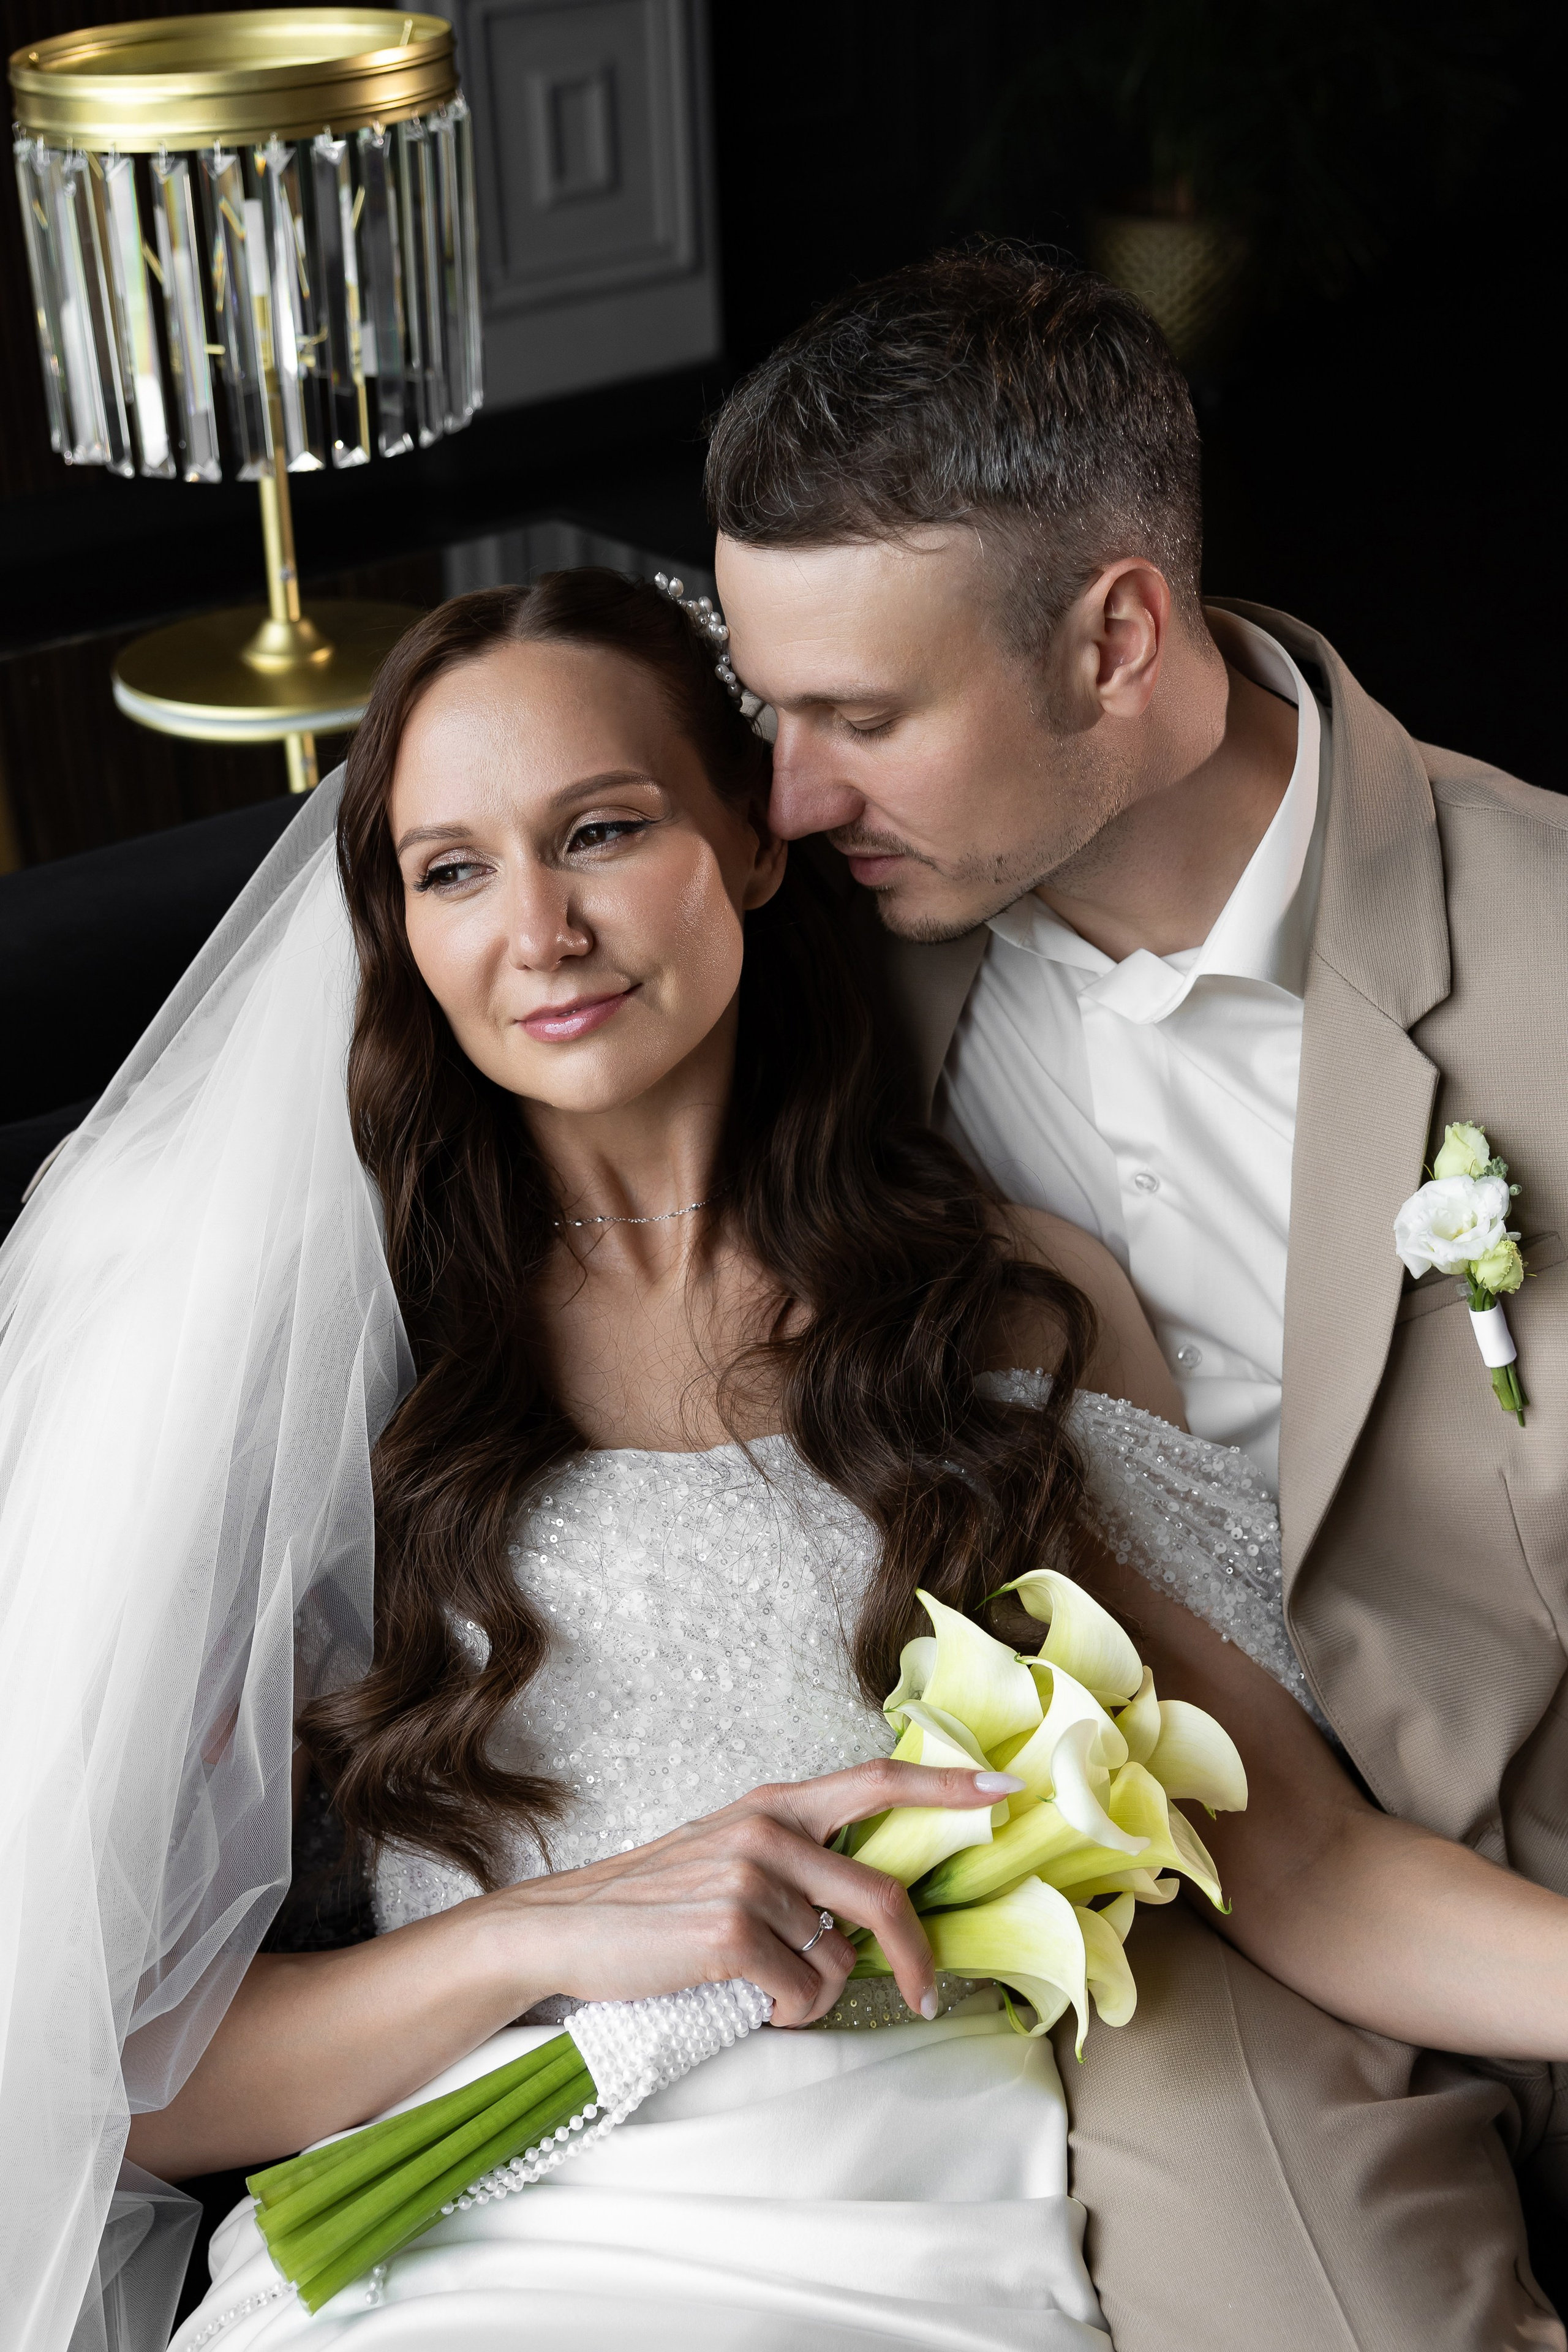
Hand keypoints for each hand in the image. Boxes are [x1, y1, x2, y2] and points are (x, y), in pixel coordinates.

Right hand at [487, 1759, 1022, 2027]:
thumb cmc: (655, 1903)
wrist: (565, 1929)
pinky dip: (785, 2013)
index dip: (946, 1784)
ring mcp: (750, 1878)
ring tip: (758, 1986)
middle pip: (881, 1897)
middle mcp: (769, 1830)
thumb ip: (798, 1863)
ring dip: (810, 1991)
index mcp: (775, 1805)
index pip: (877, 1780)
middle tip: (925, 1994)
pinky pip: (803, 1994)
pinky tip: (744, 2000)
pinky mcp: (731, 1931)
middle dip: (916, 1957)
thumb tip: (864, 1917)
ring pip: (837, 1961)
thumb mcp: (729, 1855)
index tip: (1004, 1791)